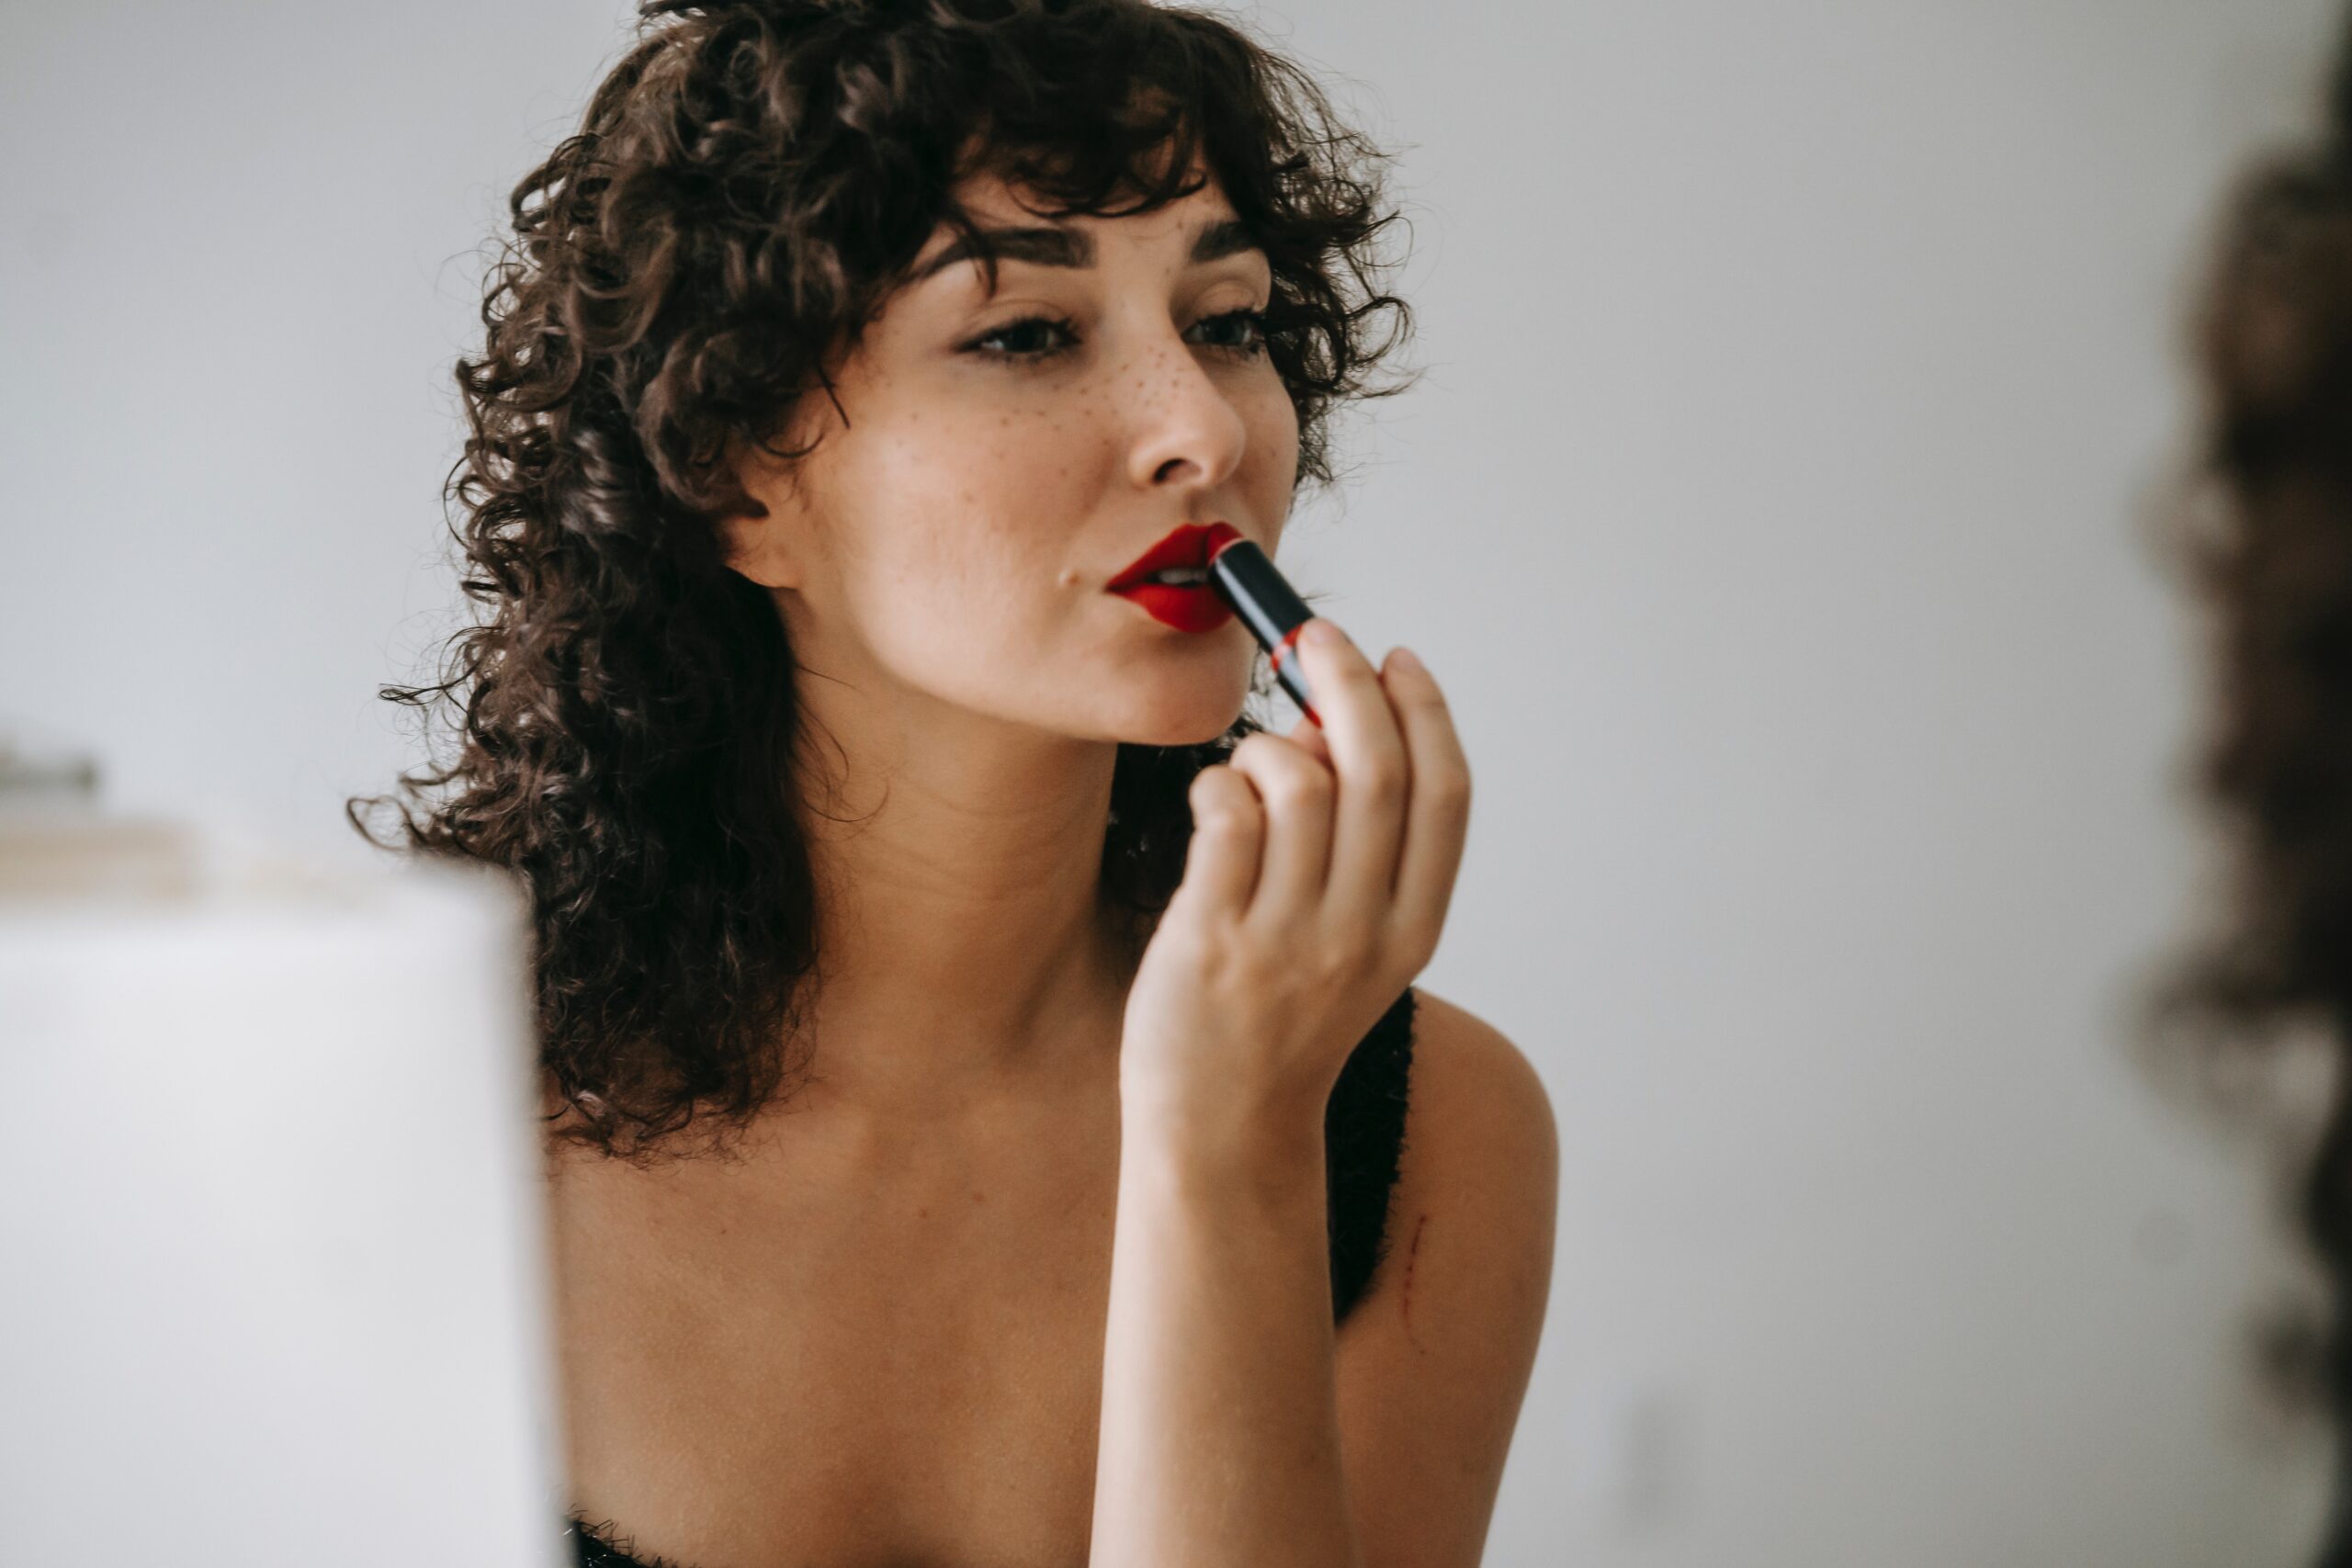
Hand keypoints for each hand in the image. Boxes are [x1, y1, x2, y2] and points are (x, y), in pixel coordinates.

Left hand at [1120, 618, 1472, 1142]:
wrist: (1222, 1129)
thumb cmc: (1280, 1020)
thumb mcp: (1350, 943)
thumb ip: (1354, 846)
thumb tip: (1328, 720)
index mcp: (1411, 929)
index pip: (1445, 796)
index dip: (1425, 711)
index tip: (1396, 657)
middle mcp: (1360, 933)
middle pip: (1376, 773)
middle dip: (1347, 682)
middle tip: (1315, 637)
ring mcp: (1287, 940)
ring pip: (1298, 786)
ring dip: (1270, 743)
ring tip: (1251, 761)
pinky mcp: (1212, 942)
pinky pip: (1225, 819)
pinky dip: (1219, 784)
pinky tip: (1213, 799)